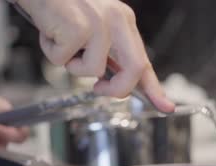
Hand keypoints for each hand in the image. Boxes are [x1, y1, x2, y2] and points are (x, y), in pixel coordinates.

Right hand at [18, 0, 174, 112]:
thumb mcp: (92, 26)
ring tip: (61, 41)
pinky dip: (51, 52)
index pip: (143, 60)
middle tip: (100, 89)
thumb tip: (112, 82)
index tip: (166, 106)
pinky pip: (64, 61)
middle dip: (117, 89)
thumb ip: (106, 52)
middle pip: (134, 69)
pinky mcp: (78, 28)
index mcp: (122, 21)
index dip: (154, 88)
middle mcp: (116, 20)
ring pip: (93, 70)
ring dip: (71, 64)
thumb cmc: (59, 5)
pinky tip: (50, 33)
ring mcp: (98, 24)